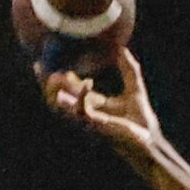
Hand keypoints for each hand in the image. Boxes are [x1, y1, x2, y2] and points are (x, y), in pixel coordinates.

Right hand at [43, 47, 160, 158]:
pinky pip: (81, 110)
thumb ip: (129, 70)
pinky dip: (81, 96)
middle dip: (47, 84)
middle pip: (57, 98)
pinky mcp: (94, 125)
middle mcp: (86, 113)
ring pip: (61, 107)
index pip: (69, 90)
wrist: (149, 140)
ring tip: (54, 76)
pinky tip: (87, 83)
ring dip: (55, 92)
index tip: (51, 62)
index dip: (59, 77)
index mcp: (93, 104)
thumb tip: (122, 49)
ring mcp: (88, 120)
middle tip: (40, 67)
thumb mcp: (134, 89)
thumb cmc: (141, 121)